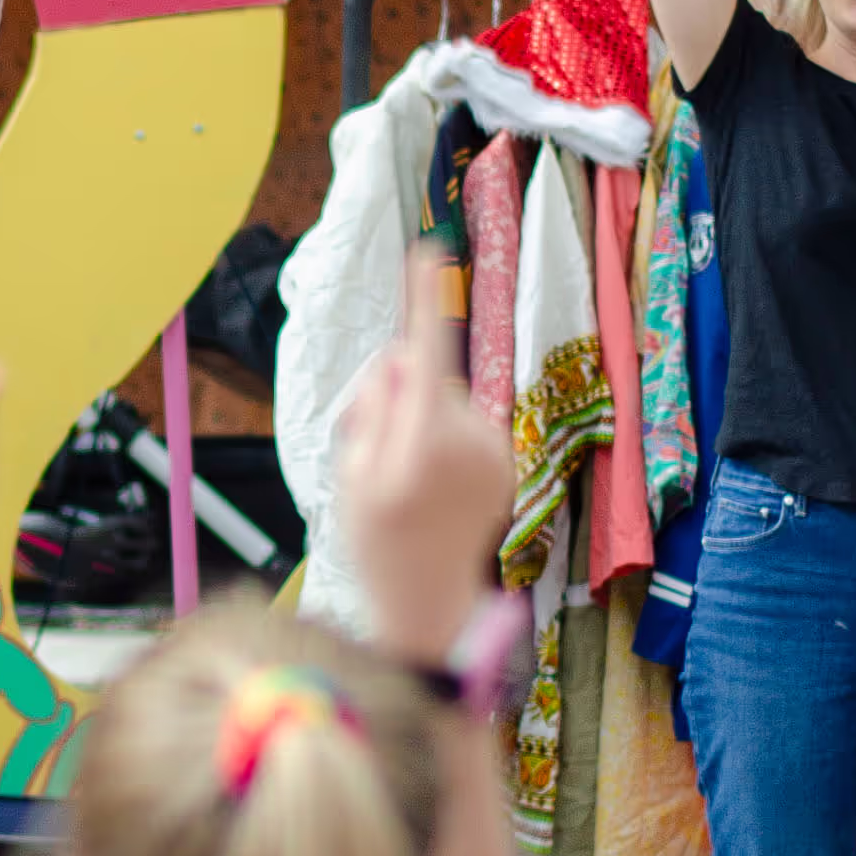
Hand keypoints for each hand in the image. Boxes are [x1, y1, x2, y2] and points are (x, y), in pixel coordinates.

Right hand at [336, 251, 514, 665]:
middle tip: (373, 452)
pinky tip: (434, 488)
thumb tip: (400, 361)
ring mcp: (492, 455)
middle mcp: (468, 443)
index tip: (430, 251)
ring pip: (444, 402)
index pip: (425, 354)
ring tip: (405, 481)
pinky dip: (444, 442)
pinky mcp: (505, 465)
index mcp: (424, 445)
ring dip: (421, 422)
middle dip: (398, 394)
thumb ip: (373, 409)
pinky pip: (464, 427)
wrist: (428, 605)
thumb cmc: (377, 544)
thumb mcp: (351, 476)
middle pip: (425, 378)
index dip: (424, 300)